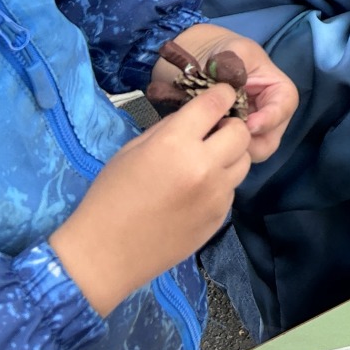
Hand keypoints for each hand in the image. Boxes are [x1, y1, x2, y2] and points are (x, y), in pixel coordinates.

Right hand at [49, 85, 250, 314]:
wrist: (106, 255)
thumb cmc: (110, 197)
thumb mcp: (132, 150)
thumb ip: (169, 128)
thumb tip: (195, 117)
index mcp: (176, 143)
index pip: (216, 103)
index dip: (222, 94)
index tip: (221, 95)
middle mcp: (204, 166)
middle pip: (241, 132)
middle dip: (230, 127)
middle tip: (213, 133)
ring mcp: (216, 195)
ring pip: (243, 162)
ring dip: (230, 156)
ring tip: (206, 163)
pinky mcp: (220, 218)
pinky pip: (232, 189)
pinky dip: (221, 184)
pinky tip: (197, 192)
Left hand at [148, 23, 297, 163]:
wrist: (200, 62)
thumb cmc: (223, 53)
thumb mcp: (234, 50)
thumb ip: (235, 63)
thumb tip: (233, 83)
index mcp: (279, 91)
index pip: (285, 107)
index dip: (270, 119)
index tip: (248, 124)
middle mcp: (271, 115)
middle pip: (271, 139)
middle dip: (251, 142)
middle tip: (226, 137)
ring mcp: (253, 131)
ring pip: (253, 152)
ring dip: (235, 150)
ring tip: (213, 136)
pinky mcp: (236, 142)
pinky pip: (235, 156)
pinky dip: (223, 153)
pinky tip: (207, 140)